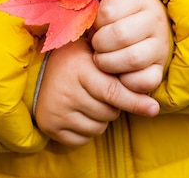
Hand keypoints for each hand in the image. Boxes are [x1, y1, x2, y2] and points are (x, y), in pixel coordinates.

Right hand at [34, 38, 159, 145]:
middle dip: (114, 106)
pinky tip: (79, 113)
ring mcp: (58, 111)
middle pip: (109, 112)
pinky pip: (83, 139)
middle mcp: (67, 91)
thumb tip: (149, 84)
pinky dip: (87, 130)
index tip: (153, 108)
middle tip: (102, 91)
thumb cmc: (74, 60)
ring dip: (101, 118)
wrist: (35, 71)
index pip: (114, 91)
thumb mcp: (92, 51)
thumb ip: (117, 63)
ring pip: (99, 127)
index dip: (136, 101)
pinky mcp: (51, 126)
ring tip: (89, 100)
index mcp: (79, 69)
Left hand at [91, 0, 169, 93]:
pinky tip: (117, 73)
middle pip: (120, 35)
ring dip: (108, 63)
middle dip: (99, 43)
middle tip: (96, 45)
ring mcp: (161, 46)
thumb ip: (96, 3)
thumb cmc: (118, 15)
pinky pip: (144, 81)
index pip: (108, 11)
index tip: (96, 24)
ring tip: (102, 59)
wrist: (146, 28)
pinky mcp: (160, 69)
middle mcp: (155, 20)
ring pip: (132, 58)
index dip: (95, 21)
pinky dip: (125, 81)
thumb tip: (81, 12)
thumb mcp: (110, 1)